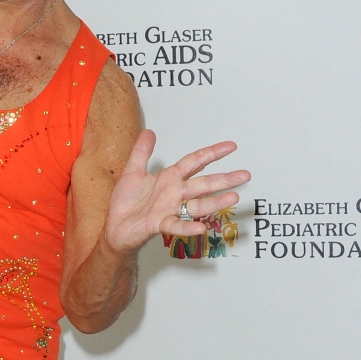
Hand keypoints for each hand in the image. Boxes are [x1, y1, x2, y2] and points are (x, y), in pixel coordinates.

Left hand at [101, 129, 249, 253]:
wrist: (115, 227)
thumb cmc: (126, 202)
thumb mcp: (132, 171)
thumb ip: (142, 152)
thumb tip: (149, 132)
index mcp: (169, 178)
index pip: (195, 162)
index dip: (212, 153)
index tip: (231, 147)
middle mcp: (174, 193)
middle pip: (203, 183)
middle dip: (224, 179)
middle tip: (245, 175)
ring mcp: (170, 209)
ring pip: (197, 205)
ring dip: (215, 202)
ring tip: (234, 197)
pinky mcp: (160, 224)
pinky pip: (177, 225)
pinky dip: (188, 227)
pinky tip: (201, 228)